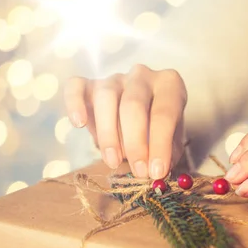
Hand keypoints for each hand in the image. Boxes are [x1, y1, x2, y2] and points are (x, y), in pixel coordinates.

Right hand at [64, 65, 186, 178]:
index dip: (160, 144)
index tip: (156, 171)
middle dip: (135, 143)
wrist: (141, 118)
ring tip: (113, 161)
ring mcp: (115, 78)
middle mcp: (142, 75)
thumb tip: (155, 171)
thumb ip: (167, 153)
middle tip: (138, 171)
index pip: (164, 113)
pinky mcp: (90, 84)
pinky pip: (77, 87)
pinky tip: (79, 124)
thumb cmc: (160, 130)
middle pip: (133, 105)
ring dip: (108, 133)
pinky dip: (74, 103)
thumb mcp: (172, 142)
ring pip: (106, 98)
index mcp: (169, 84)